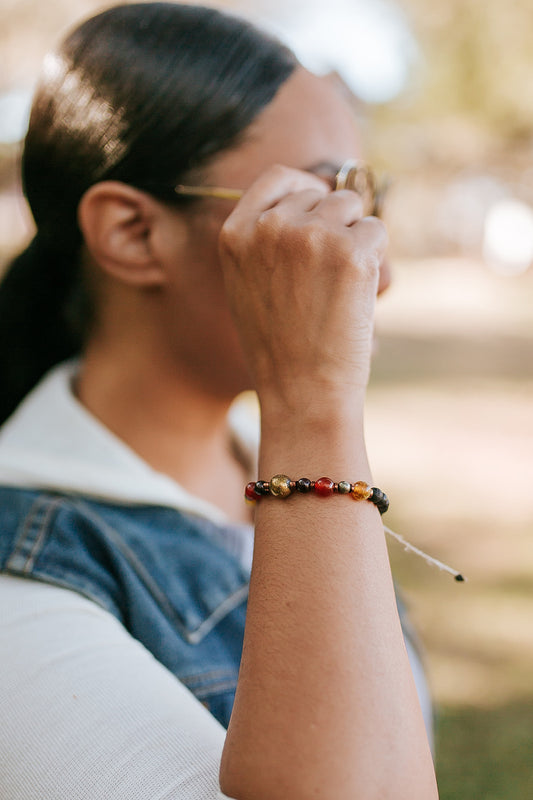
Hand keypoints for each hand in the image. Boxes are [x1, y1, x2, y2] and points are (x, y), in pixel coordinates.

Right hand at [218, 165, 387, 414]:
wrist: (301, 391)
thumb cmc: (279, 347)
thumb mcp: (247, 286)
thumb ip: (265, 240)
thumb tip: (311, 199)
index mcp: (237, 234)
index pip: (279, 178)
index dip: (305, 189)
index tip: (319, 208)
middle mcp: (271, 226)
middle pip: (321, 193)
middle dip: (334, 222)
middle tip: (329, 272)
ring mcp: (312, 235)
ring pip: (352, 207)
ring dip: (355, 237)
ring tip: (339, 286)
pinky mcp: (351, 251)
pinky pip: (376, 232)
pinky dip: (374, 259)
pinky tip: (354, 295)